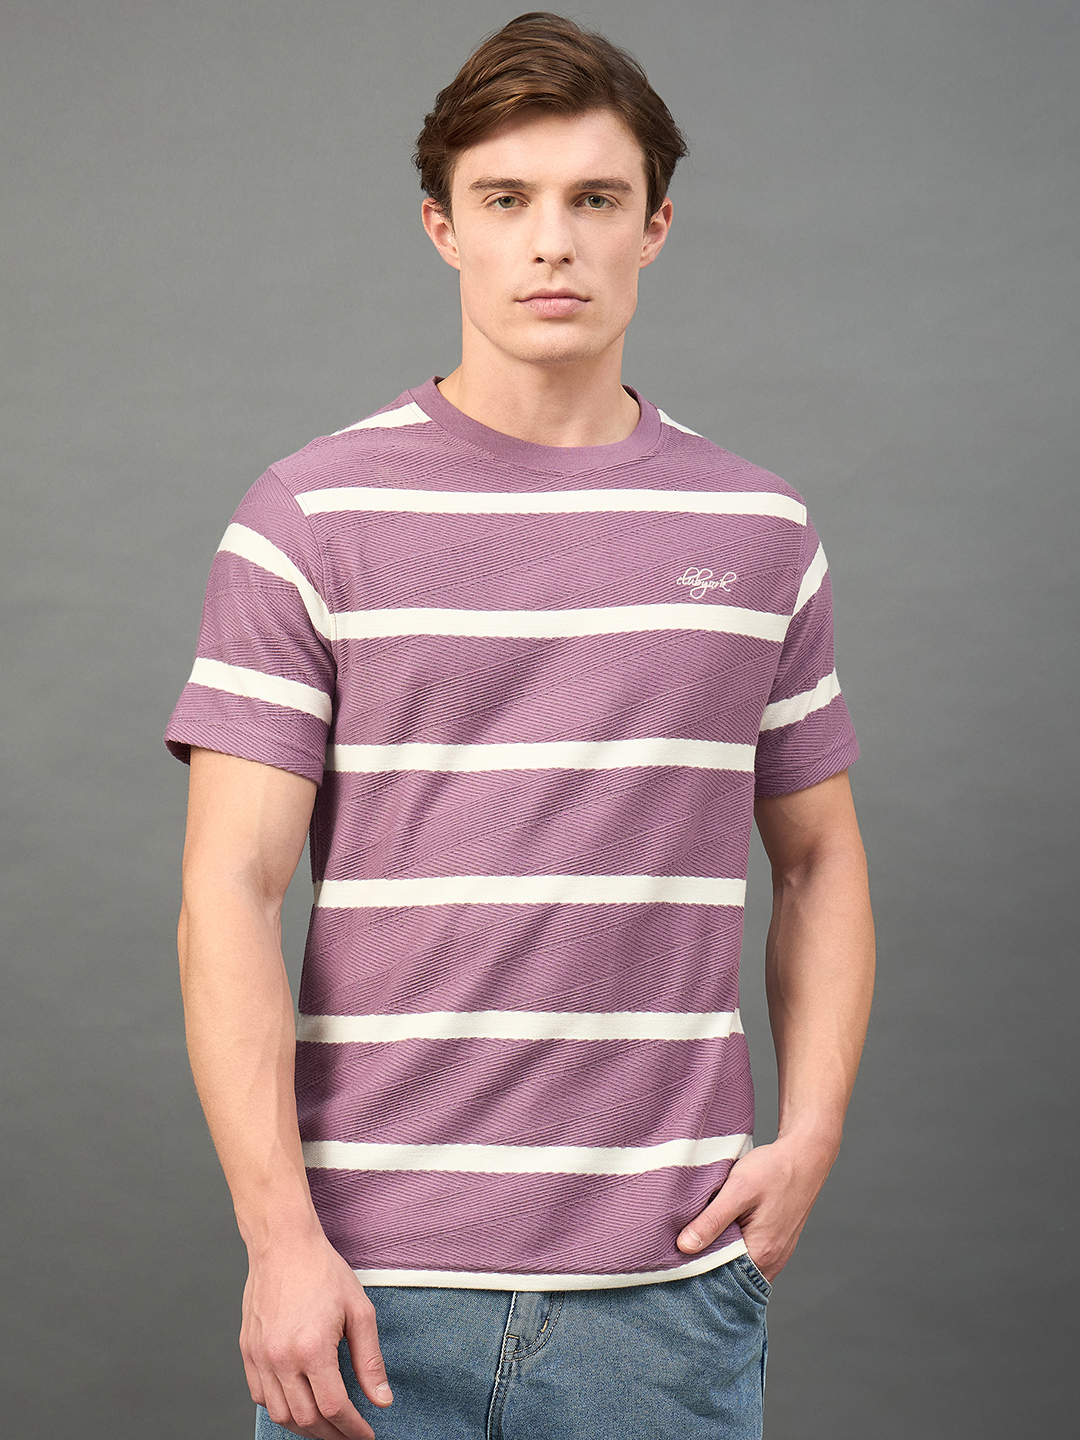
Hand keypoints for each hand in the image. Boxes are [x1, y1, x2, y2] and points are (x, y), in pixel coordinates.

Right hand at [240, 1232, 392, 1438]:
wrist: (283, 1245)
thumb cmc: (322, 1271)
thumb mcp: (359, 1311)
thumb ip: (370, 1360)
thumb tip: (381, 1400)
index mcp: (312, 1348)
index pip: (334, 1408)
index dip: (352, 1429)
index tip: (365, 1435)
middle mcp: (282, 1358)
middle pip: (306, 1419)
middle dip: (332, 1434)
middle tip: (349, 1433)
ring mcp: (260, 1357)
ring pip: (280, 1415)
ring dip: (305, 1428)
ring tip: (326, 1425)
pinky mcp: (247, 1351)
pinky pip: (261, 1396)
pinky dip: (280, 1409)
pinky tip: (298, 1404)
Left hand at [675, 1136, 835, 1280]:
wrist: (804, 1157)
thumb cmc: (774, 1171)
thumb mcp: (738, 1189)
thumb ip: (712, 1220)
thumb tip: (684, 1247)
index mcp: (761, 1254)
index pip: (720, 1278)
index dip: (696, 1268)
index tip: (674, 1257)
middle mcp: (771, 1261)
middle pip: (729, 1274)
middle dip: (706, 1262)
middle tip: (681, 1246)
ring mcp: (775, 1254)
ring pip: (738, 1264)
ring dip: (720, 1252)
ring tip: (699, 1236)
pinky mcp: (775, 1243)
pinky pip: (748, 1254)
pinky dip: (732, 1246)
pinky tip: (720, 1229)